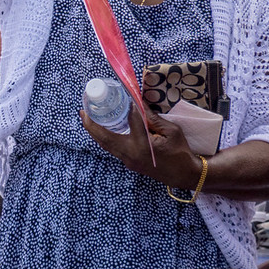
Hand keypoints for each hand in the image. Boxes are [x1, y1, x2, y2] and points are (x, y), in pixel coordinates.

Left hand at [82, 102, 202, 186]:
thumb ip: (154, 118)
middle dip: (91, 124)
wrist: (185, 175)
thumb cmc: (181, 152)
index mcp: (144, 144)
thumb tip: (138, 103)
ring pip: (105, 145)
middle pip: (104, 137)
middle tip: (82, 110)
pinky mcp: (129, 163)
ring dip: (94, 132)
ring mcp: (128, 160)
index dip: (130, 106)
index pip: (132, 119)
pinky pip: (112, 149)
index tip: (125, 93)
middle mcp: (131, 153)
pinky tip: (101, 129)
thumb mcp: (172, 131)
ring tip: (87, 118)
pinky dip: (104, 138)